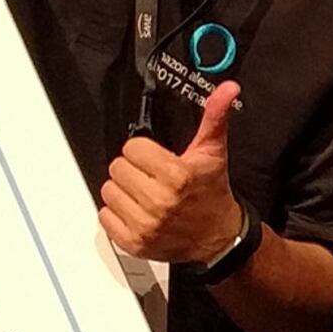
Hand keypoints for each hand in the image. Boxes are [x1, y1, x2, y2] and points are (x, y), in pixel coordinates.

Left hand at [98, 84, 246, 263]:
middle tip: (152, 178)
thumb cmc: (212, 193)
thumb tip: (227, 89)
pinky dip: (117, 215)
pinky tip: (137, 212)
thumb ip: (216, 116)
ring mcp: (145, 224)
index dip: (144, 151)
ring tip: (145, 195)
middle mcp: (159, 201)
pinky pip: (105, 217)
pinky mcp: (135, 242)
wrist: (217, 237)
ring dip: (123, 192)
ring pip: (108, 191)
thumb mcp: (213, 152)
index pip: (132, 148)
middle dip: (133, 170)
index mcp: (176, 176)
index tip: (157, 160)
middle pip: (117, 168)